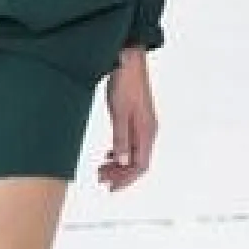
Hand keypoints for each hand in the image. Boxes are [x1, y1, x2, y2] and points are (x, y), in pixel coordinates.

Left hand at [97, 49, 156, 191]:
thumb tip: (121, 161)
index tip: (110, 187)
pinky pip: (130, 144)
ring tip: (100, 170)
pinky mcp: (136, 120)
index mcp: (147, 131)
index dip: (126, 179)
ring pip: (133, 154)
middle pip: (137, 163)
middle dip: (119, 174)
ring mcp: (143, 126)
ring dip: (118, 165)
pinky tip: (108, 155)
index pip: (140, 165)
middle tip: (100, 178)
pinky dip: (119, 153)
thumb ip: (121, 138)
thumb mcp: (120, 112)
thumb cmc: (125, 84)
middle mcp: (148, 131)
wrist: (129, 61)